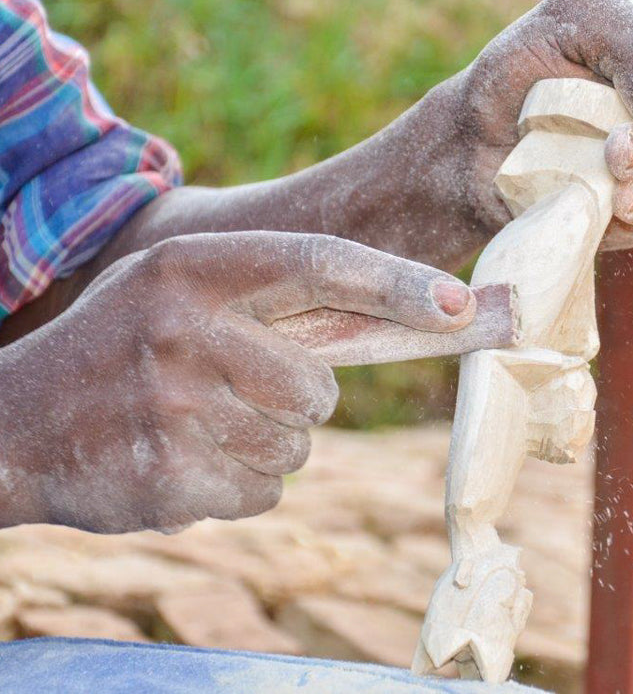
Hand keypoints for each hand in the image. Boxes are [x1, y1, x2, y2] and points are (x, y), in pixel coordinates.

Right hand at [0, 232, 476, 533]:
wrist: (18, 424)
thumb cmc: (128, 349)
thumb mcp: (187, 297)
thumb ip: (285, 307)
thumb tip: (415, 317)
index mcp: (195, 267)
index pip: (320, 263)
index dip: (399, 285)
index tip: (464, 307)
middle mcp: (183, 328)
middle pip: (319, 385)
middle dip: (299, 398)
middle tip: (233, 389)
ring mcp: (173, 408)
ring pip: (296, 444)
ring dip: (263, 442)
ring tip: (194, 422)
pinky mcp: (169, 479)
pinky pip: (261, 492)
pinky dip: (236, 484)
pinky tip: (179, 459)